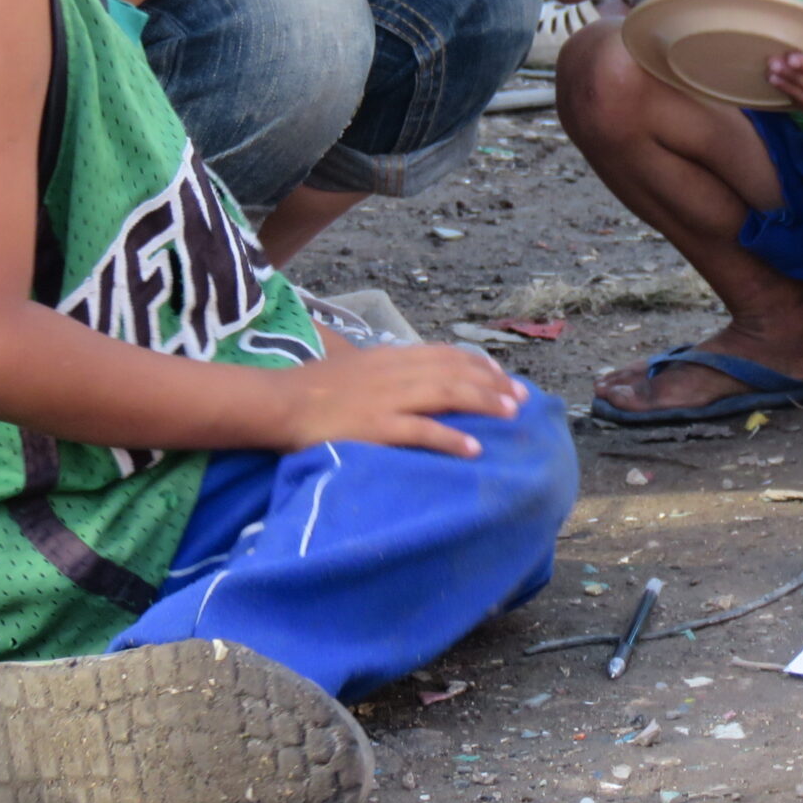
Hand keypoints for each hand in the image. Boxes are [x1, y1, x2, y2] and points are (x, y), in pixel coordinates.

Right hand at [277, 342, 528, 456]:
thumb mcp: (354, 364)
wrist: (279, 401)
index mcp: (392, 357)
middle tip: (522, 398)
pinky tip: (475, 448)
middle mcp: (397, 373)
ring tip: (512, 415)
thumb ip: (381, 367)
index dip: (479, 364)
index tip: (503, 376)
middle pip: (457, 373)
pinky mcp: (378, 426)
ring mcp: (389, 399)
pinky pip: (423, 431)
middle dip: (494, 384)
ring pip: (448, 395)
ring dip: (485, 404)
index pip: (446, 355)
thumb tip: (402, 372)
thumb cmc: (312, 387)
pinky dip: (452, 439)